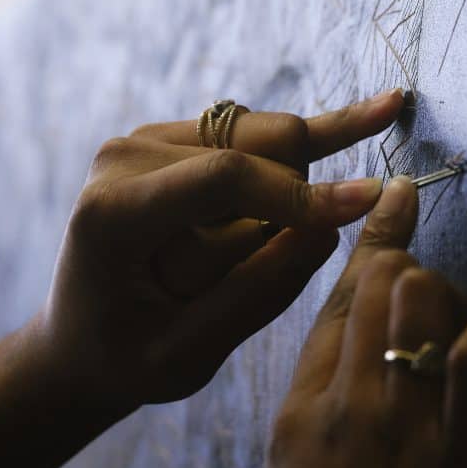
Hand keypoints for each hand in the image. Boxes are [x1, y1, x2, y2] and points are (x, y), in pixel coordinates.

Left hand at [39, 89, 408, 413]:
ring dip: (283, 198)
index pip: (224, 177)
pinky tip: (386, 107)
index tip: (366, 206)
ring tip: (234, 263)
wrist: (80, 345)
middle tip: (255, 274)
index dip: (298, 192)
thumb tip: (333, 228)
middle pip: (254, 146)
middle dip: (288, 204)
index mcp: (114, 212)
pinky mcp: (177, 138)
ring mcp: (148, 139)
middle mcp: (125, 157)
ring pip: (269, 140)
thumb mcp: (188, 354)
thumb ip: (258, 292)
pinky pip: (261, 137)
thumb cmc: (128, 360)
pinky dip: (322, 135)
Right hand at [247, 176, 466, 467]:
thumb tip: (347, 355)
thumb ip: (314, 408)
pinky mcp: (465, 465)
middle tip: (427, 286)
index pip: (337, 300)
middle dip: (411, 266)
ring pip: (425, 302)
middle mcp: (348, 407)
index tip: (397, 196)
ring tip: (455, 326)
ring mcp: (405, 432)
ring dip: (448, 296)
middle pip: (383, 285)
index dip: (371, 239)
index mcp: (300, 412)